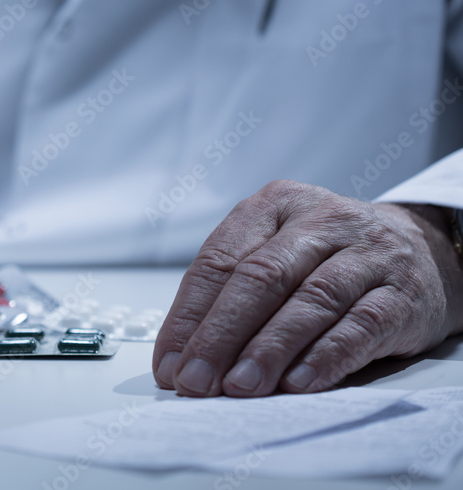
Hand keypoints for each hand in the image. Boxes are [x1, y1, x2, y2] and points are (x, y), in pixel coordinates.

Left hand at [152, 180, 462, 396]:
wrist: (424, 249)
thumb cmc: (329, 258)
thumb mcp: (278, 253)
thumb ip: (233, 294)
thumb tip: (184, 357)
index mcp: (274, 205)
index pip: (220, 260)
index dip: (189, 315)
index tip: (169, 362)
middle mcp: (321, 220)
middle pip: (261, 278)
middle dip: (220, 335)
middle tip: (195, 380)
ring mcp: (368, 253)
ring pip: (310, 300)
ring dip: (268, 350)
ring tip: (239, 387)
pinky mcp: (404, 292)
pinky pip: (360, 325)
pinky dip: (325, 358)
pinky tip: (297, 384)